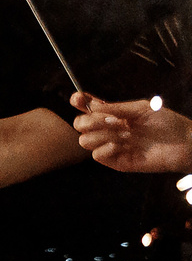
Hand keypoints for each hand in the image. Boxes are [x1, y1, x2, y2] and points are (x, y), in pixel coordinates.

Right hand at [72, 91, 191, 172]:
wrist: (183, 142)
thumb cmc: (167, 123)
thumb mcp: (141, 109)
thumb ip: (116, 108)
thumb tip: (91, 106)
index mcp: (114, 116)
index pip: (88, 109)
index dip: (79, 103)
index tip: (78, 99)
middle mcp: (109, 131)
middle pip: (80, 125)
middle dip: (90, 121)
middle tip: (112, 120)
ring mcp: (112, 147)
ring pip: (84, 141)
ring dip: (102, 134)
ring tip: (124, 134)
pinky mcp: (117, 162)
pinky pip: (97, 156)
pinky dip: (105, 148)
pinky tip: (122, 145)